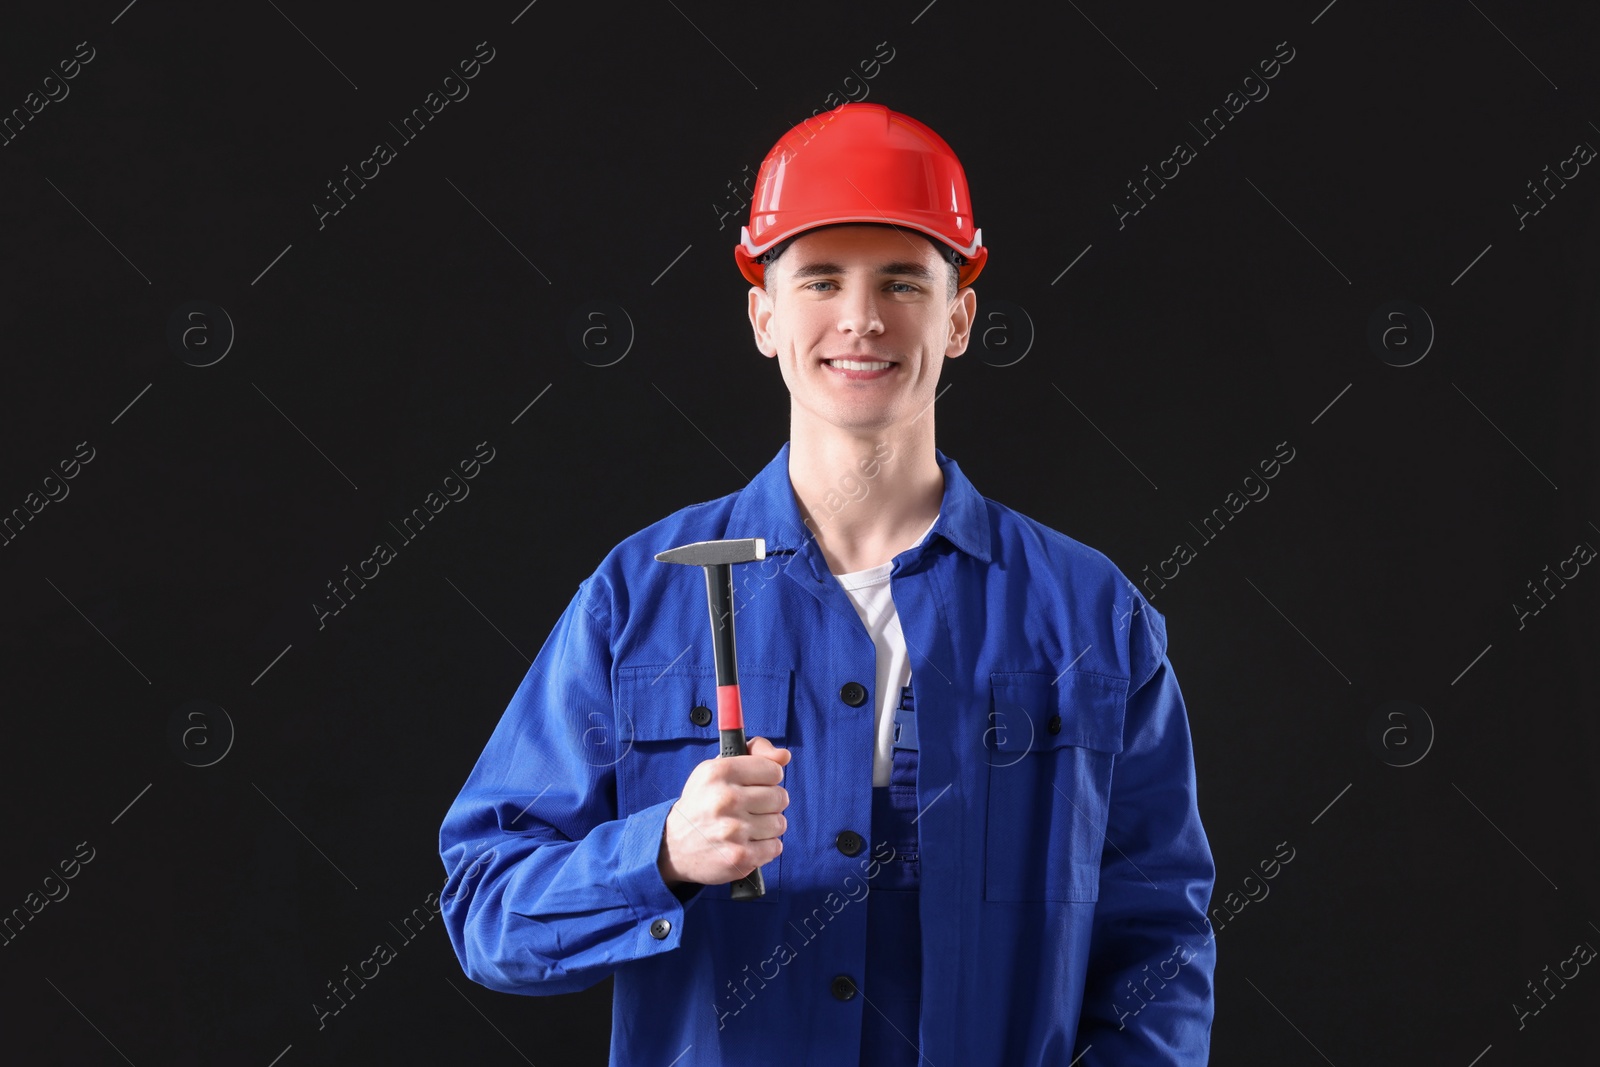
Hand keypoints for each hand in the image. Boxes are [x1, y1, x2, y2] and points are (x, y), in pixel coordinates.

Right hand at [658, 736, 790, 887]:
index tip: (757, 785)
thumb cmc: (702, 803)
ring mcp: (733, 830)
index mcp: (720, 772)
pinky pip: (775, 847)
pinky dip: (766, 847)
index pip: (774, 770)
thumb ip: (754, 754)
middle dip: (770, 804)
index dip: (769, 779)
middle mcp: (726, 799)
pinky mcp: (740, 857)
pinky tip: (747, 843)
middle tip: (752, 808)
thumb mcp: (717, 770)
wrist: (673, 846)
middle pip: (780, 797)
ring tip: (747, 827)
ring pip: (780, 823)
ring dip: (768, 827)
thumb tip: (784, 756)